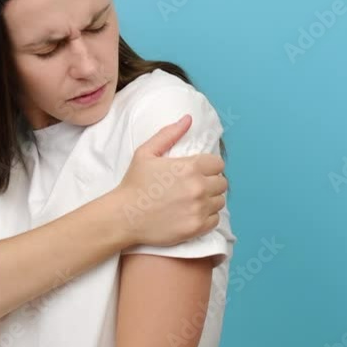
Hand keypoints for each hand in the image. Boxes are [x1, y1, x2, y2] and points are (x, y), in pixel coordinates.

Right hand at [114, 114, 227, 246]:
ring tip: (193, 200)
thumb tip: (188, 119)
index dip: (208, 166)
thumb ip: (169, 134)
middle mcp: (199, 187)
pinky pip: (215, 219)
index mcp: (191, 167)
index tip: (197, 172)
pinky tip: (192, 213)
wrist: (124, 216)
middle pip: (222, 183)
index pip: (218, 164)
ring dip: (210, 199)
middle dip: (210, 182)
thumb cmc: (134, 184)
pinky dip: (207, 216)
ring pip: (220, 201)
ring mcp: (200, 209)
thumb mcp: (146, 153)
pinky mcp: (197, 227)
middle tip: (194, 186)